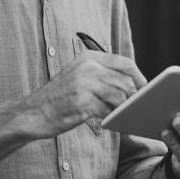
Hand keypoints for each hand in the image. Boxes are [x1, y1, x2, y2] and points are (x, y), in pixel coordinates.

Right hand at [23, 53, 146, 137]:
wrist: (35, 112)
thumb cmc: (60, 96)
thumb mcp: (79, 75)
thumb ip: (102, 74)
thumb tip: (132, 82)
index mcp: (89, 58)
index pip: (124, 63)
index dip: (138, 76)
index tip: (144, 87)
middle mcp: (88, 68)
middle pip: (125, 81)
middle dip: (133, 95)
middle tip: (135, 106)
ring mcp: (85, 84)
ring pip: (119, 97)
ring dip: (123, 108)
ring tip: (121, 114)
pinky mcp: (83, 103)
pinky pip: (108, 111)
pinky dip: (112, 117)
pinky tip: (108, 120)